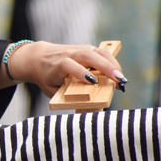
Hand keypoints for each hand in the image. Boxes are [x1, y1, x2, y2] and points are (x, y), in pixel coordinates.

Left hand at [5, 41, 126, 96]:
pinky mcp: (85, 48)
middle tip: (118, 80)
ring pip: (96, 52)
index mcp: (56, 66)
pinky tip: (118, 73)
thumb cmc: (47, 78)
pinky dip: (111, 61)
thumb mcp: (52, 91)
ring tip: (121, 79)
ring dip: (112, 64)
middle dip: (104, 67)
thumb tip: (90, 111)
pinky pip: (100, 52)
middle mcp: (67, 55)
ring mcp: (77, 50)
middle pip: (87, 55)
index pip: (68, 65)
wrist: (38, 58)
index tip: (91, 81)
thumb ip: (67, 99)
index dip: (79, 72)